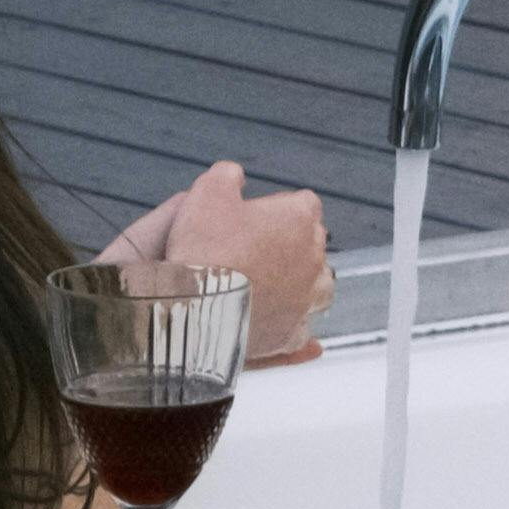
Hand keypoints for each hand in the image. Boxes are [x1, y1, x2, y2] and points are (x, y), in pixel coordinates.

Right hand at [107, 159, 333, 364]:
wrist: (193, 308)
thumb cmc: (203, 248)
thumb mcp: (208, 190)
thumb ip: (227, 175)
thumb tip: (234, 176)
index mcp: (300, 218)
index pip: (303, 204)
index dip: (275, 210)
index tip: (252, 219)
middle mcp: (313, 258)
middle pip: (310, 245)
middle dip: (288, 246)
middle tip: (251, 251)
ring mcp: (306, 299)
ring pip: (315, 287)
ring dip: (298, 284)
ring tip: (267, 286)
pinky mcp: (292, 333)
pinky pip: (302, 329)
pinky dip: (293, 325)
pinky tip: (279, 322)